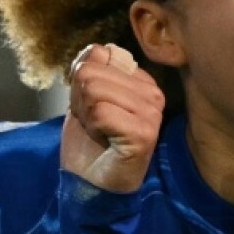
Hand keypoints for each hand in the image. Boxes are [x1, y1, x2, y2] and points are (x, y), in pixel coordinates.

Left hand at [61, 43, 164, 192]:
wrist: (89, 183)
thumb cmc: (89, 142)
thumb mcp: (83, 97)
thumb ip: (90, 68)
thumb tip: (96, 49)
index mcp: (141, 81)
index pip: (100, 54)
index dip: (82, 81)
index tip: (90, 106)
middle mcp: (153, 93)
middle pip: (92, 71)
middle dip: (80, 99)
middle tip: (93, 122)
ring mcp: (152, 113)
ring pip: (94, 90)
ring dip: (86, 114)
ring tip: (99, 131)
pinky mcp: (144, 133)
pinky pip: (101, 112)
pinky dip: (93, 127)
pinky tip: (104, 140)